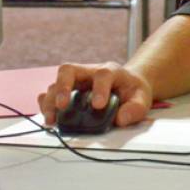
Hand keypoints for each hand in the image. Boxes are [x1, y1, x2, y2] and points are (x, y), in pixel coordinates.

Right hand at [39, 61, 153, 127]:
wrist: (127, 85)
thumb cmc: (132, 91)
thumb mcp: (142, 99)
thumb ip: (135, 109)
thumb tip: (120, 119)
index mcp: (110, 71)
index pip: (102, 75)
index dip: (99, 89)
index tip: (98, 106)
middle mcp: (89, 72)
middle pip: (69, 70)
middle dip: (63, 87)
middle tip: (62, 106)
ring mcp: (76, 81)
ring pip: (56, 82)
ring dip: (51, 101)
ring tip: (52, 119)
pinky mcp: (68, 91)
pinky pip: (51, 93)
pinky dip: (47, 104)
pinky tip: (49, 116)